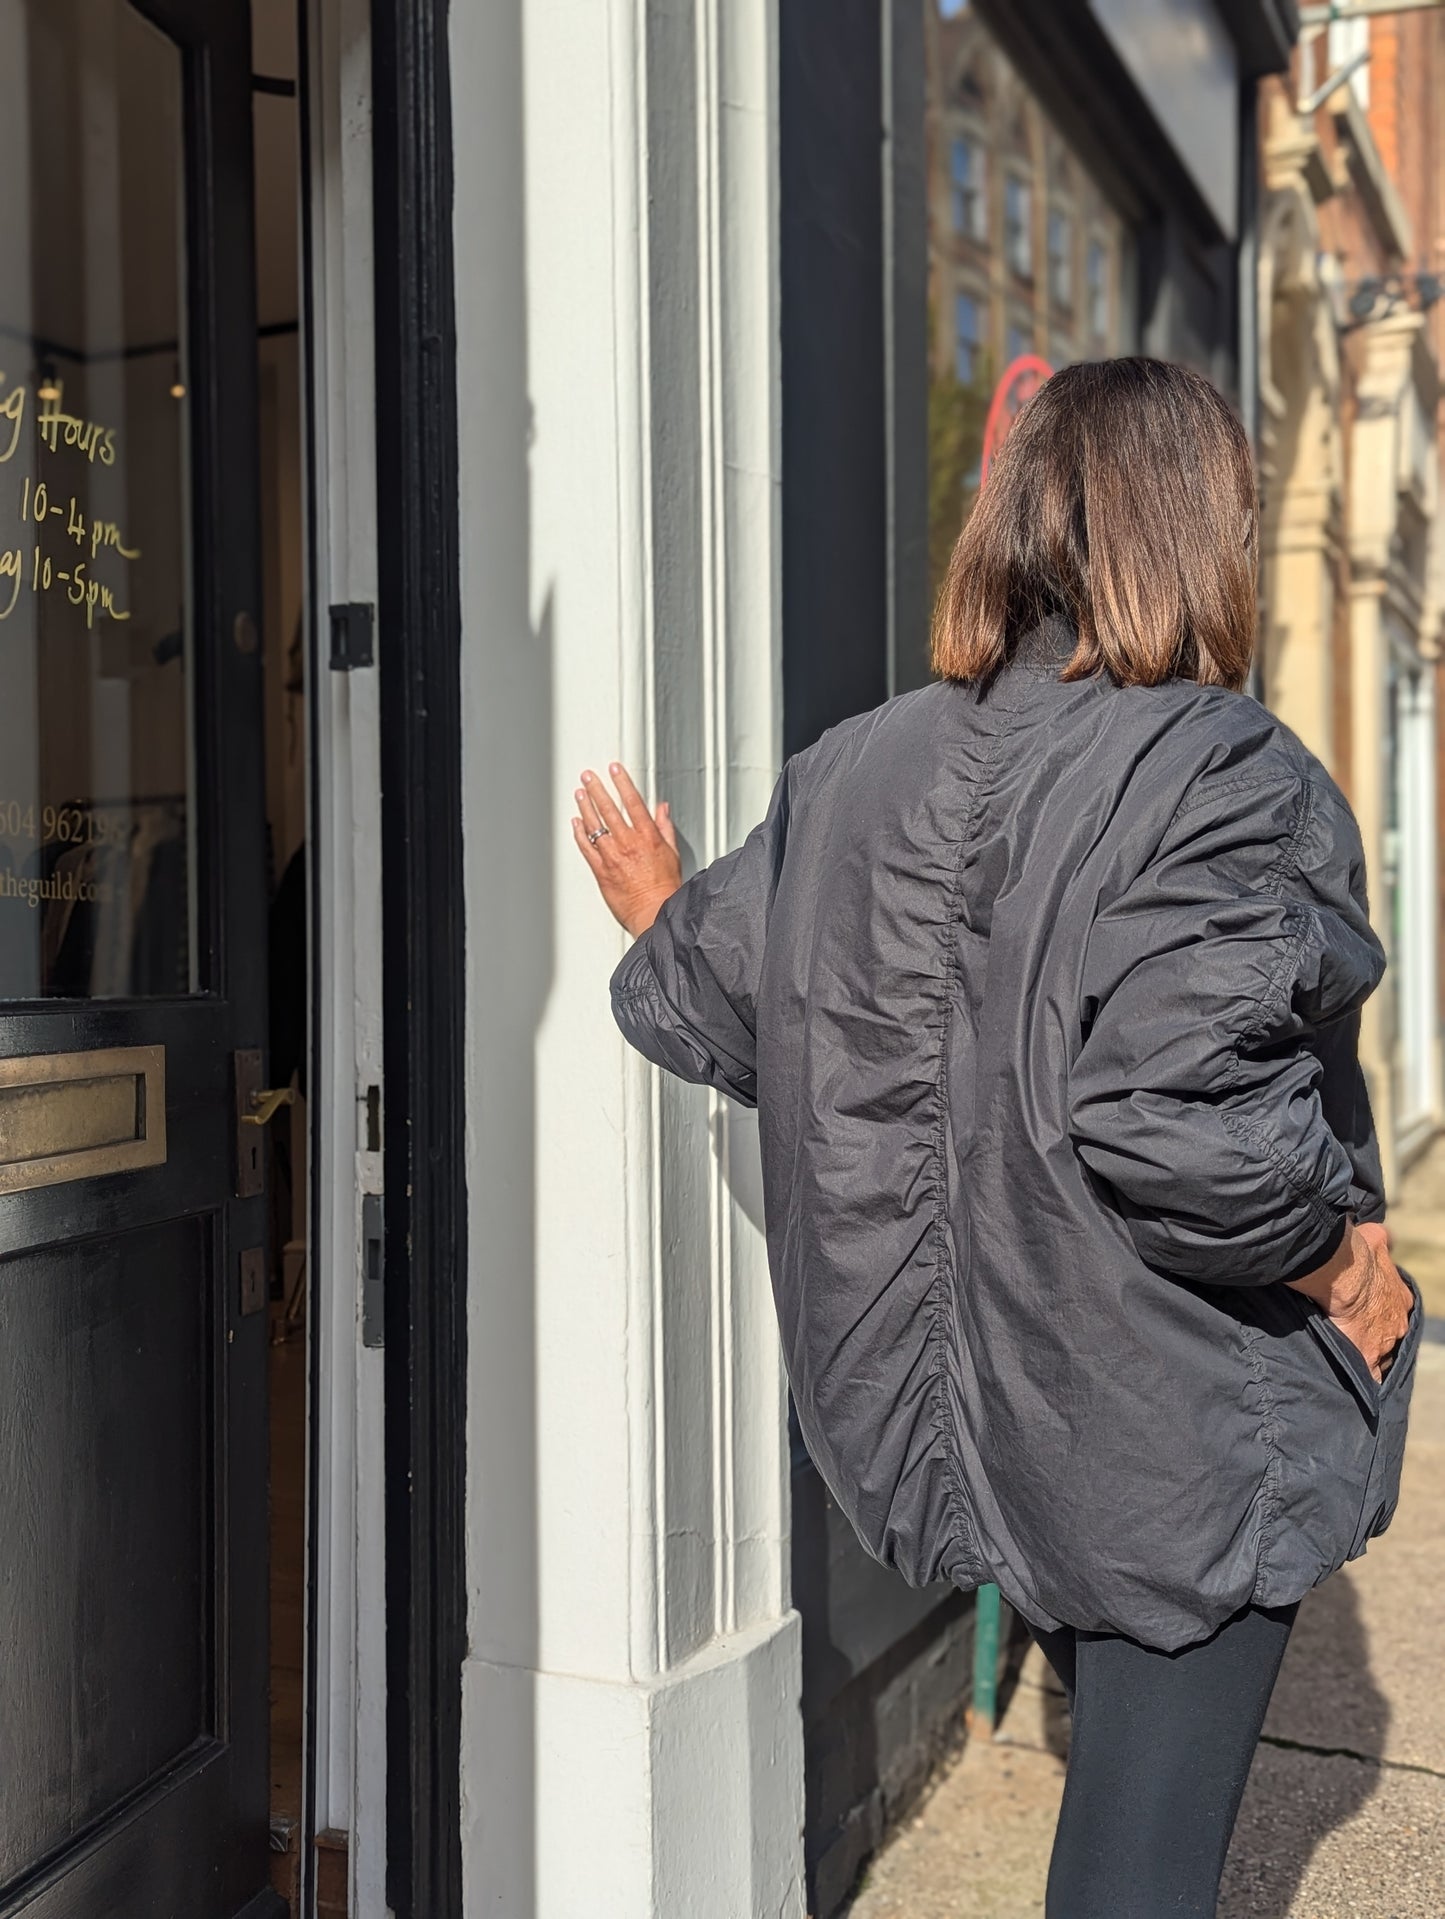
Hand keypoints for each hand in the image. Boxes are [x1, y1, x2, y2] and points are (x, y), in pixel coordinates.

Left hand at [572, 763, 682, 937]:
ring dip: (585, 806)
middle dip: (597, 789)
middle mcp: (628, 843)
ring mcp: (612, 856)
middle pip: (609, 809)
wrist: (653, 913)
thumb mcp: (672, 854)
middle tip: (588, 776)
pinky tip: (576, 822)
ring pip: (595, 825)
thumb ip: (664, 828)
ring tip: (579, 793)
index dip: (622, 782)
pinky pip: (586, 847)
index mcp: (647, 837)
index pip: (632, 801)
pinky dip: (579, 833)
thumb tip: (662, 809)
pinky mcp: (601, 870)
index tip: (614, 769)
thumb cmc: (665, 888)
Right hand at [1286, 1220, 1412, 1381]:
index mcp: (1401, 1298)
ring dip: (1366, 1352)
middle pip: (1389, 1334)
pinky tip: (1352, 1376)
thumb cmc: (1358, 1254)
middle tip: (1357, 1331)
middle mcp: (1398, 1323)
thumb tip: (1383, 1236)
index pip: (1394, 1309)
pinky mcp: (1367, 1357)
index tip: (1369, 1310)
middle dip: (1377, 1334)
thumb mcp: (1375, 1238)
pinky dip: (1361, 1375)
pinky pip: (1368, 1374)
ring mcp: (1385, 1343)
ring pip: (1379, 1354)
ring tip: (1348, 1351)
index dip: (1381, 1309)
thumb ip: (1381, 1240)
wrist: (1345, 1272)